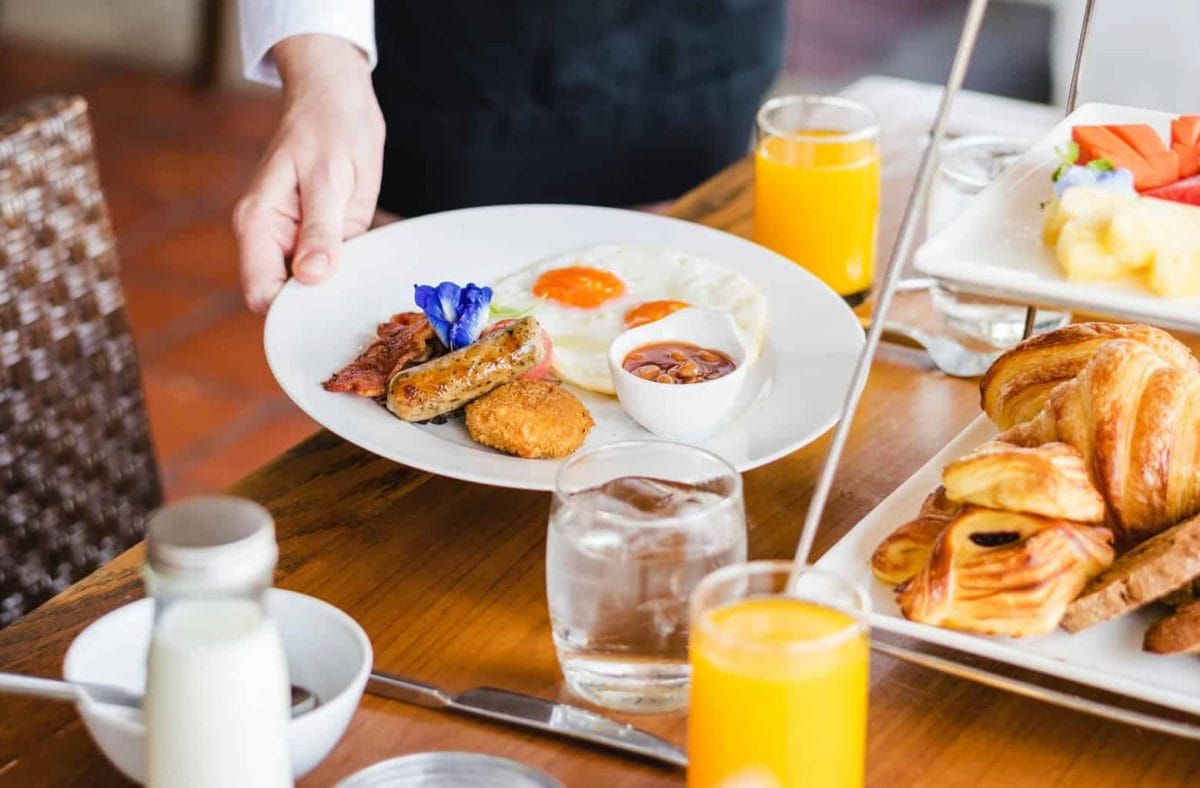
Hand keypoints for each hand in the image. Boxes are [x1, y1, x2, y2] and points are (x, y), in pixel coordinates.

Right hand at [233, 34, 384, 311]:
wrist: (337, 96)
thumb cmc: (330, 127)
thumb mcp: (330, 178)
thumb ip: (320, 230)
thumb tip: (310, 277)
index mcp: (258, 224)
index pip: (262, 293)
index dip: (292, 313)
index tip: (329, 317)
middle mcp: (270, 238)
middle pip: (285, 299)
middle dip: (317, 306)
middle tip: (357, 305)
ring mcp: (294, 240)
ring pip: (310, 289)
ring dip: (337, 291)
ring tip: (367, 286)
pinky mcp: (319, 237)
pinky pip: (330, 270)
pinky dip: (349, 275)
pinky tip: (371, 270)